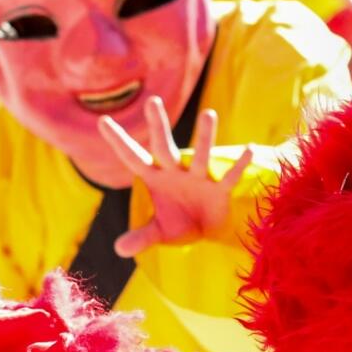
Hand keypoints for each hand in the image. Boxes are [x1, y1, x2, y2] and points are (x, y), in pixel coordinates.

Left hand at [99, 98, 252, 257]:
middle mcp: (175, 172)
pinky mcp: (219, 190)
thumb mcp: (159, 232)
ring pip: (200, 156)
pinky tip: (248, 149)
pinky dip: (239, 165)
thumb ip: (141, 237)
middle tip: (153, 101)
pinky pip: (229, 177)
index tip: (102, 121)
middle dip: (158, 126)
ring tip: (209, 114)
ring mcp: (198, 178)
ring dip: (204, 138)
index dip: (119, 142)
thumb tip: (118, 250)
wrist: (208, 228)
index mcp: (155, 178)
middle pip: (164, 147)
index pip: (133, 158)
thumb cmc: (179, 222)